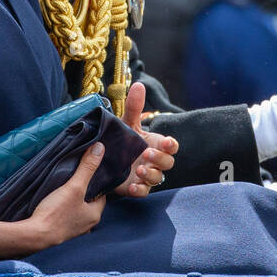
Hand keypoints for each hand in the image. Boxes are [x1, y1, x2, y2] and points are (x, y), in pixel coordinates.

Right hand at [27, 142, 106, 246]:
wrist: (34, 236)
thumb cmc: (56, 213)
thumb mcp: (74, 187)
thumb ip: (87, 168)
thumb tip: (100, 148)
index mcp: (95, 214)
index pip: (101, 193)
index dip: (95, 181)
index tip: (88, 170)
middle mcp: (87, 224)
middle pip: (89, 200)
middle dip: (83, 189)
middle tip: (74, 176)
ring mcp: (74, 229)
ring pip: (77, 208)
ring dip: (72, 198)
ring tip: (64, 186)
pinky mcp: (61, 231)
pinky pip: (66, 215)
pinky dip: (63, 207)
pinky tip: (55, 200)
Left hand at [113, 82, 177, 197]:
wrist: (104, 157)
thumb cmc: (121, 139)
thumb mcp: (126, 123)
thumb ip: (134, 107)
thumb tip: (138, 85)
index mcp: (155, 144)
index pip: (172, 146)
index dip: (171, 145)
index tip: (166, 142)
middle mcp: (154, 160)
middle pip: (168, 163)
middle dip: (160, 159)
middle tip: (147, 154)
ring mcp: (146, 175)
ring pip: (157, 179)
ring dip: (150, 175)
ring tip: (138, 170)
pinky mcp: (135, 187)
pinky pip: (143, 192)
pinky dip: (140, 190)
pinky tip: (132, 187)